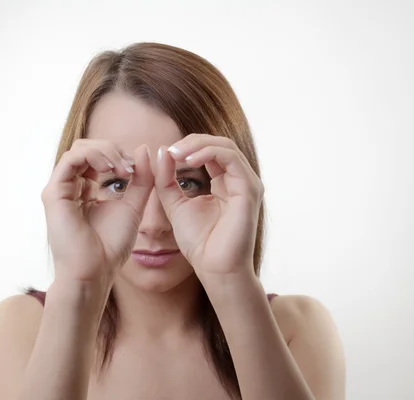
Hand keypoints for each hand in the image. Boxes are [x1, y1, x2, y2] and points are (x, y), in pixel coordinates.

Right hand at [41, 140, 152, 283]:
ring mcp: (60, 189)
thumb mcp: (133, 205)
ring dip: (105, 151)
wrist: (95, 271)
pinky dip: (93, 156)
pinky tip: (110, 169)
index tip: (137, 168)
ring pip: (79, 149)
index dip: (119, 155)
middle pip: (87, 148)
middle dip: (112, 150)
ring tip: (122, 168)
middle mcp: (70, 187)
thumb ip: (141, 179)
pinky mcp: (54, 193)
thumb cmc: (110, 246)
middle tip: (130, 167)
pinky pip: (71, 159)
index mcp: (85, 190)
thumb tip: (143, 148)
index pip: (98, 157)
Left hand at [155, 134, 263, 279]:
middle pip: (219, 144)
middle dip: (192, 141)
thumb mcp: (175, 205)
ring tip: (177, 153)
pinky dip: (208, 153)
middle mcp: (239, 180)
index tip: (166, 154)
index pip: (210, 151)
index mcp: (225, 182)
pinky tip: (189, 161)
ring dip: (198, 145)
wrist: (214, 268)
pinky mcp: (249, 189)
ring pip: (225, 146)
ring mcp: (247, 183)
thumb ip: (167, 179)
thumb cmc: (200, 243)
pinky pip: (230, 158)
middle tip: (171, 150)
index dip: (187, 147)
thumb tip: (164, 150)